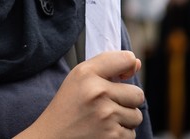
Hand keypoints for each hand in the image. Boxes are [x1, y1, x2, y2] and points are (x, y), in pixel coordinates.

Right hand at [17, 51, 143, 138]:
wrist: (51, 138)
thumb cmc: (67, 107)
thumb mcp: (78, 79)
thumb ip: (106, 67)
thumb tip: (137, 63)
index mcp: (86, 73)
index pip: (126, 59)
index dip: (129, 66)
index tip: (123, 75)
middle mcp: (97, 92)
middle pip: (137, 94)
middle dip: (127, 101)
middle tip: (107, 106)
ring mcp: (106, 115)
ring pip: (136, 116)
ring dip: (124, 120)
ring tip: (103, 121)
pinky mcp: (112, 136)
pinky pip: (131, 134)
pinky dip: (119, 135)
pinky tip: (102, 132)